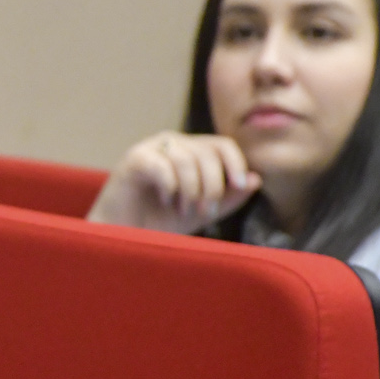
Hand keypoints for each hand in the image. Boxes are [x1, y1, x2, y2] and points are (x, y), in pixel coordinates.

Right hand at [87, 131, 260, 233]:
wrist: (124, 235)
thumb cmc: (160, 221)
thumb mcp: (203, 211)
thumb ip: (229, 197)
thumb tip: (255, 179)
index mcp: (191, 151)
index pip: (222, 145)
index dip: (235, 163)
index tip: (239, 185)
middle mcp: (172, 144)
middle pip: (207, 152)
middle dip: (212, 185)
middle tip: (205, 211)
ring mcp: (151, 148)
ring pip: (186, 159)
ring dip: (190, 190)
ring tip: (182, 209)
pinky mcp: (134, 159)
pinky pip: (162, 166)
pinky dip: (169, 187)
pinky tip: (165, 200)